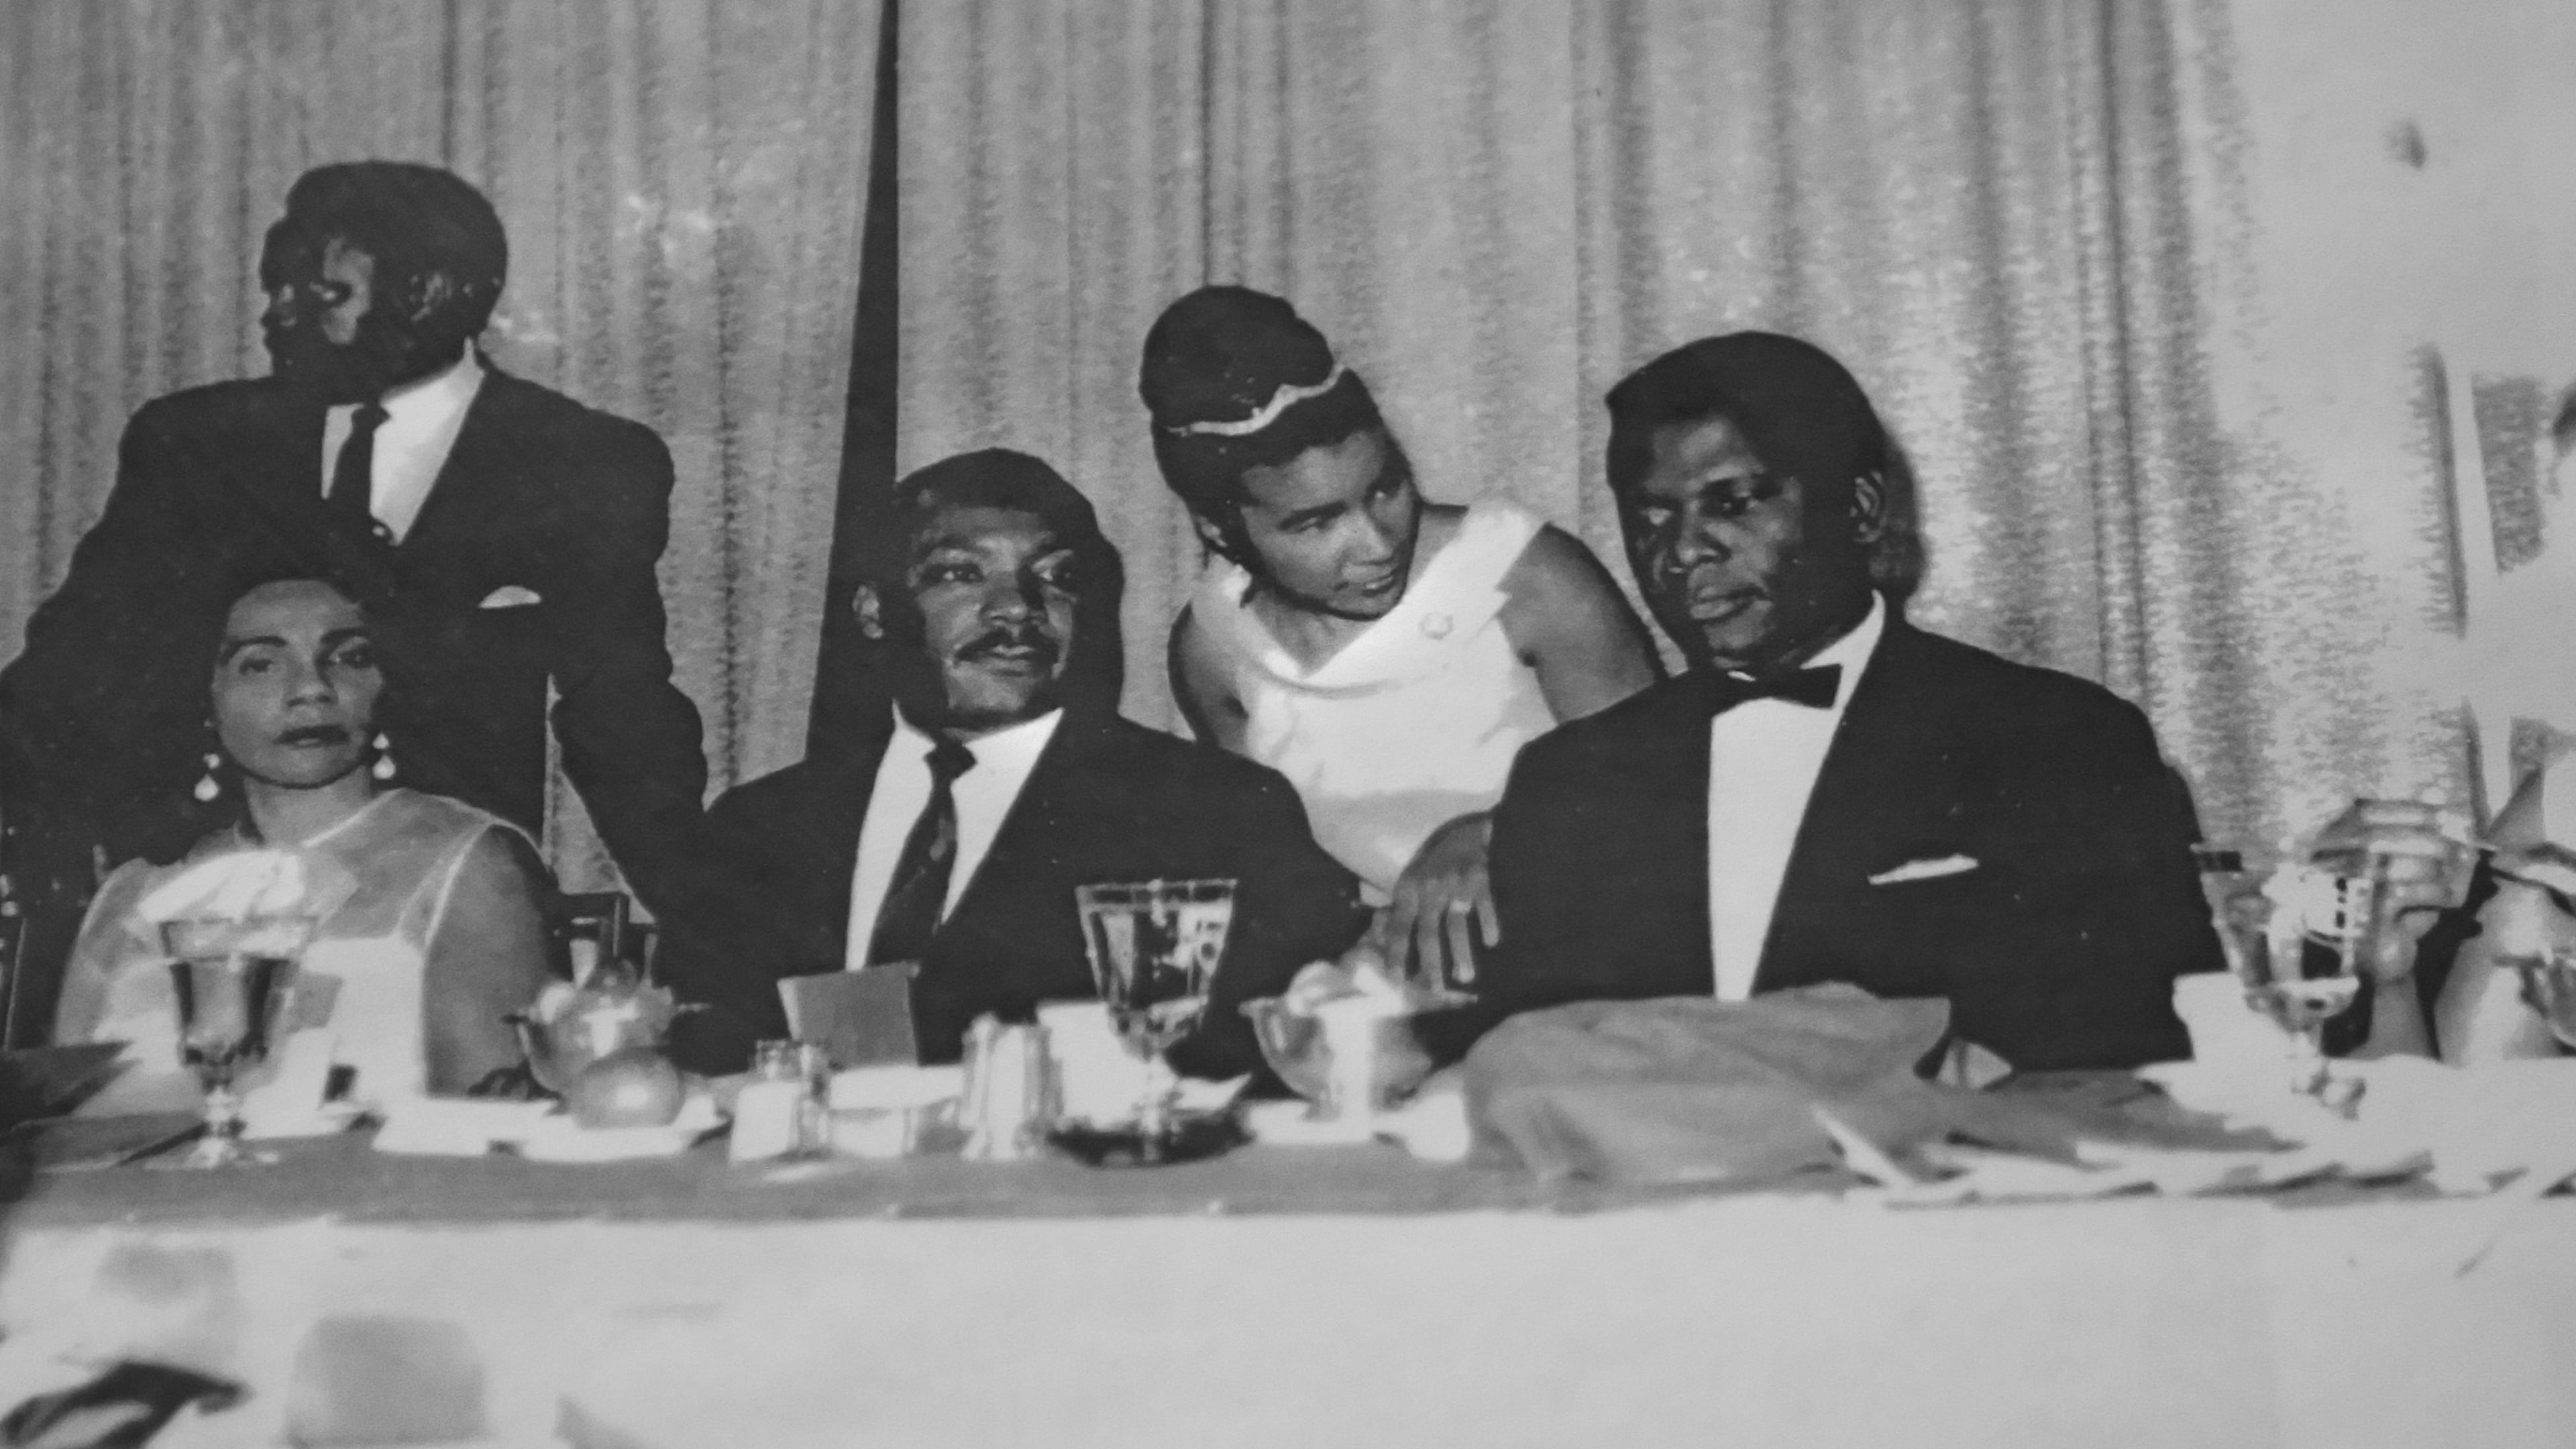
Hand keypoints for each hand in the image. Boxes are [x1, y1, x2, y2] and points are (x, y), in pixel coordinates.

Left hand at [1376, 812, 1499, 990]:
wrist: (1467, 831)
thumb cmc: (1435, 862)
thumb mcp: (1410, 880)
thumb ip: (1399, 908)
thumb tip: (1380, 938)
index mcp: (1409, 889)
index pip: (1400, 927)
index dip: (1397, 953)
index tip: (1398, 979)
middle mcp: (1429, 887)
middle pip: (1428, 932)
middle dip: (1431, 963)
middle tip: (1436, 989)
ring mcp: (1455, 882)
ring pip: (1456, 924)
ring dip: (1461, 952)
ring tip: (1466, 977)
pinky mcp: (1479, 876)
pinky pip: (1485, 904)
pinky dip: (1488, 924)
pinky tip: (1492, 942)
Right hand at [2308, 799, 2476, 984]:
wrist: (2374, 963)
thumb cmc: (2388, 911)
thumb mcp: (2402, 871)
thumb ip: (2419, 842)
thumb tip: (2447, 813)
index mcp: (2328, 846)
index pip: (2360, 813)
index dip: (2402, 809)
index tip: (2440, 814)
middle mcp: (2323, 866)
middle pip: (2373, 837)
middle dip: (2422, 838)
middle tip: (2454, 849)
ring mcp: (2335, 893)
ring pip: (2386, 864)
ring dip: (2431, 868)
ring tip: (2452, 880)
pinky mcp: (2356, 920)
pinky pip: (2400, 894)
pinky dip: (2434, 893)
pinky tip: (2450, 900)